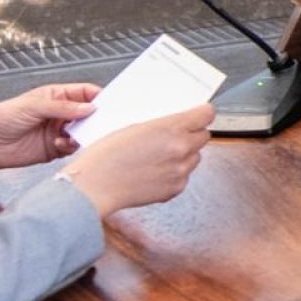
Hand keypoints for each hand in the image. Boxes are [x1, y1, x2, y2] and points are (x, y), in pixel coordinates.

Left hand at [0, 80, 97, 173]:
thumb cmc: (2, 118)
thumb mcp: (32, 106)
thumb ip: (63, 108)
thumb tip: (90, 108)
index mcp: (55, 96)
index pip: (84, 93)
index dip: (97, 96)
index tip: (110, 103)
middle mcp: (60, 113)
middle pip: (88, 113)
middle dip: (95, 117)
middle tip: (103, 122)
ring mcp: (59, 131)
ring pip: (83, 131)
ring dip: (84, 134)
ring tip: (77, 135)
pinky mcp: (55, 149)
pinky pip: (72, 147)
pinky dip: (71, 146)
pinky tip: (61, 143)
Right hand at [63, 109, 210, 218]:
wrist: (95, 186)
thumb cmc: (106, 156)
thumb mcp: (134, 127)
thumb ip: (160, 125)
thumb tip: (174, 123)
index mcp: (171, 129)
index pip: (206, 114)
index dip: (202, 112)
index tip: (200, 113)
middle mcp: (181, 150)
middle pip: (204, 136)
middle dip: (192, 134)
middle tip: (175, 135)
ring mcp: (181, 171)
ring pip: (195, 157)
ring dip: (184, 154)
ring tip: (159, 156)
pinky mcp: (176, 188)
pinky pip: (184, 175)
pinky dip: (175, 172)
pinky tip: (155, 171)